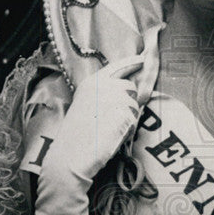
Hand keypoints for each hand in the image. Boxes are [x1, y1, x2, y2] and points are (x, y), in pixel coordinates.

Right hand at [42, 58, 142, 183]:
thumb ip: (103, 93)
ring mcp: (115, 98)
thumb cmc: (78, 134)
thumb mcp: (86, 104)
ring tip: (109, 127)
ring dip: (128, 116)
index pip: (117, 66)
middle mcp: (104, 85)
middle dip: (128, 101)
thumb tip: (125, 89)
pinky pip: (134, 120)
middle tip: (112, 117)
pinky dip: (128, 129)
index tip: (141, 60)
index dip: (132, 63)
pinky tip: (112, 135)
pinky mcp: (124, 113)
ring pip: (134, 104)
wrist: (72, 154)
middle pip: (130, 86)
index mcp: (92, 82)